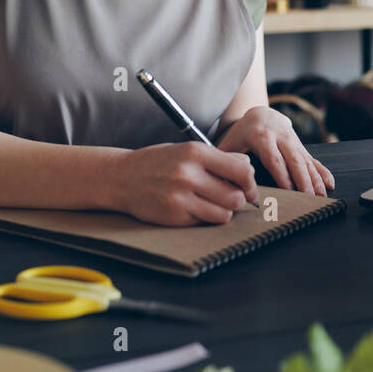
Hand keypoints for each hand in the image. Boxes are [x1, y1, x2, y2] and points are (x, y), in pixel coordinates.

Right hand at [111, 142, 258, 226]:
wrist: (121, 177)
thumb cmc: (159, 162)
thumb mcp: (187, 150)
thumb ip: (218, 159)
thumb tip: (248, 170)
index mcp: (196, 152)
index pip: (241, 170)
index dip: (250, 182)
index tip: (249, 188)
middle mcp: (189, 174)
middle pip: (236, 196)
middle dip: (239, 200)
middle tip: (232, 198)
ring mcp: (181, 197)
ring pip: (224, 214)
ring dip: (224, 211)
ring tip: (214, 204)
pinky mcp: (174, 216)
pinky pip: (204, 222)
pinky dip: (205, 218)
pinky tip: (194, 208)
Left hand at [217, 106, 334, 195]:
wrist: (260, 114)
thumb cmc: (242, 133)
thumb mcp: (230, 142)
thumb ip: (225, 161)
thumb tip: (220, 184)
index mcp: (261, 136)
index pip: (274, 158)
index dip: (282, 175)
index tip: (288, 191)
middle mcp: (281, 137)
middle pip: (294, 160)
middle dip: (302, 180)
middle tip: (308, 198)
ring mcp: (293, 141)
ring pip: (306, 161)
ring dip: (315, 179)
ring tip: (321, 196)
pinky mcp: (301, 146)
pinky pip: (313, 160)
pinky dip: (323, 172)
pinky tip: (330, 184)